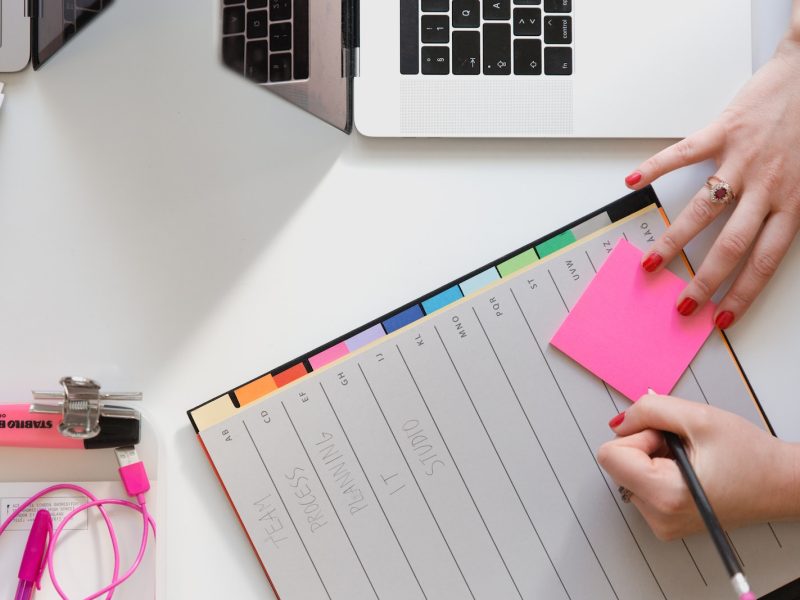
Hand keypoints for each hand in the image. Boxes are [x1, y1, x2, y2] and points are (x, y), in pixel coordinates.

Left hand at [597, 395, 799, 539]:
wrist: (782, 484)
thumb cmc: (750, 456)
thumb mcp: (698, 417)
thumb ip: (648, 410)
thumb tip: (619, 421)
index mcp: (665, 495)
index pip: (610, 456)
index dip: (637, 436)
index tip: (667, 437)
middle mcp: (658, 517)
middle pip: (617, 464)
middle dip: (646, 446)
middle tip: (684, 448)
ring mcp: (661, 523)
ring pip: (628, 472)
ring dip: (653, 458)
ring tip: (691, 460)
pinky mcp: (664, 522)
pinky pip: (641, 485)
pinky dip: (659, 471)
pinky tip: (689, 471)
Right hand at [623, 33, 799, 328]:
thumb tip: (781, 243)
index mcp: (795, 199)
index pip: (765, 260)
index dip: (742, 293)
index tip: (722, 317)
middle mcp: (767, 185)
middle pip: (730, 245)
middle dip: (703, 280)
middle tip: (682, 302)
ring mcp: (742, 159)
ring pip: (703, 210)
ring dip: (674, 240)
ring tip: (652, 262)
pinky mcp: (724, 131)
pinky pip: (683, 154)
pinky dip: (655, 168)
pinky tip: (633, 182)